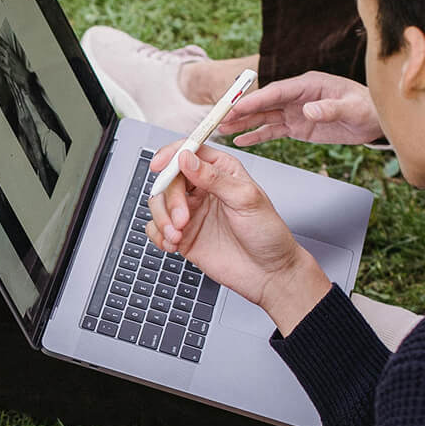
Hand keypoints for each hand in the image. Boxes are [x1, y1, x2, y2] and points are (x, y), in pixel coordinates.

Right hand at [148, 145, 330, 334]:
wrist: (268, 273)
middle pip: (169, 181)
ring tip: (177, 235)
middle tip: (182, 220)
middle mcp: (203, 189)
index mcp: (222, 171)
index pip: (190, 153)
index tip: (159, 166)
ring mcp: (191, 213)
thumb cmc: (267, 234)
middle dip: (170, 200)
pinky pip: (156, 229)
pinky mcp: (183, 235)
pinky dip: (159, 236)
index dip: (172, 155)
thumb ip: (214, 178)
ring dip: (162, 220)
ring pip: (159, 204)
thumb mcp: (246, 199)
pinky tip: (174, 244)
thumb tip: (187, 159)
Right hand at [220, 72, 381, 146]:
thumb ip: (330, 109)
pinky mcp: (296, 126)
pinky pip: (272, 131)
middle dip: (241, 111)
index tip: (235, 106)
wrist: (375, 121)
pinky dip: (256, 135)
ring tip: (222, 130)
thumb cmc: (367, 109)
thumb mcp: (352, 109)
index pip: (275, 91)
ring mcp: (294, 111)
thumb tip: (309, 111)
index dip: (254, 99)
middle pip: (263, 103)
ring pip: (263, 117)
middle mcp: (297, 96)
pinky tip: (241, 141)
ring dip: (243, 123)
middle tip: (219, 119)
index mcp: (308, 84)